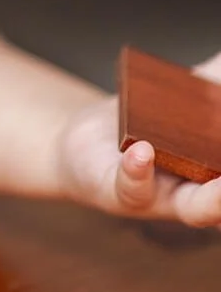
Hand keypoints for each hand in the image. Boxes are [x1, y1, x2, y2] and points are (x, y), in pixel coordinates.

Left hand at [57, 53, 220, 225]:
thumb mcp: (185, 101)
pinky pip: (131, 187)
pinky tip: (143, 151)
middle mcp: (198, 197)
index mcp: (218, 177)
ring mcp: (161, 198)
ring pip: (192, 210)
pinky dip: (139, 171)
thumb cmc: (144, 127)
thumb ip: (216, 81)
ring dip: (212, 200)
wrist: (84, 145)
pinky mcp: (119, 190)